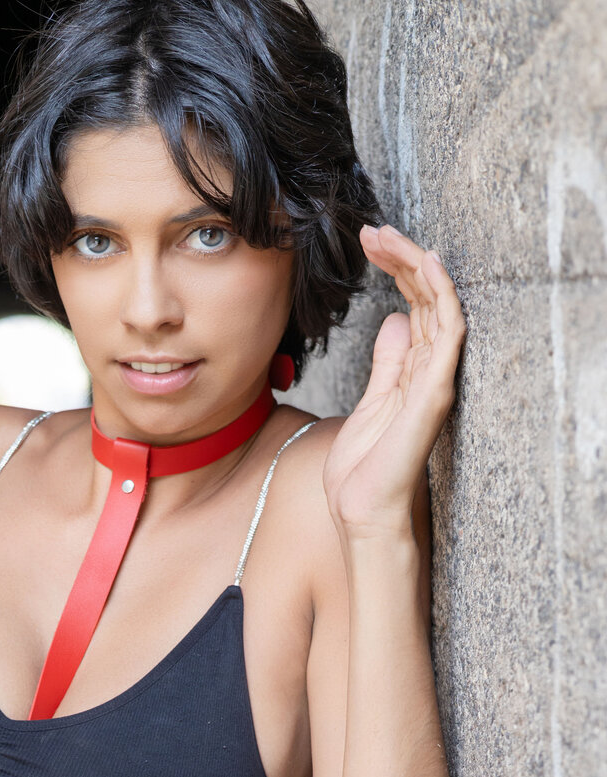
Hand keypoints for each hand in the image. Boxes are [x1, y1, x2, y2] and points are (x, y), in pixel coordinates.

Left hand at [323, 224, 465, 537]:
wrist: (362, 512)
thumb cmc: (363, 470)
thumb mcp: (369, 402)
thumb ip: (386, 364)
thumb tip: (393, 321)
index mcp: (412, 369)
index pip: (413, 304)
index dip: (396, 269)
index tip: (367, 243)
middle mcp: (429, 369)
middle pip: (425, 297)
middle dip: (400, 257)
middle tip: (371, 230)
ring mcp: (434, 378)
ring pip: (437, 303)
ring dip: (415, 264)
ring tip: (386, 236)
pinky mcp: (434, 391)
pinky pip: (448, 332)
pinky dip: (441, 295)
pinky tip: (427, 263)